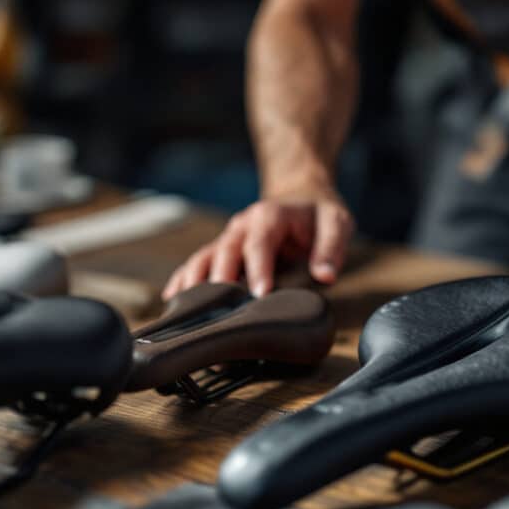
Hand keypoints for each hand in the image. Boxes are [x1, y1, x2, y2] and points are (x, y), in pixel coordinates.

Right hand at [162, 185, 354, 299]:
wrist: (300, 197)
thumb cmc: (318, 213)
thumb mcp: (336, 222)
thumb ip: (331, 248)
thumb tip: (325, 276)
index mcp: (269, 216)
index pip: (260, 243)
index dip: (258, 269)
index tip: (259, 296)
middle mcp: (242, 226)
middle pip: (225, 252)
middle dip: (221, 281)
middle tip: (222, 312)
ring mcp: (229, 238)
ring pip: (204, 258)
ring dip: (195, 283)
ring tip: (188, 311)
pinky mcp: (222, 251)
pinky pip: (198, 265)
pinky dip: (184, 280)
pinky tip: (172, 300)